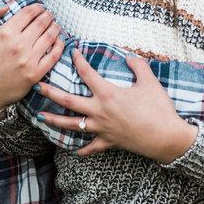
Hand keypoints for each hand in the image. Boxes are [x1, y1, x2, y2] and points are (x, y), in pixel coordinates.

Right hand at [0, 4, 64, 111]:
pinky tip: (59, 41)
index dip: (37, 7)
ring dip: (55, 28)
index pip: (28, 13)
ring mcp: (28, 60)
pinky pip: (53, 56)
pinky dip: (59, 46)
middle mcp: (18, 45)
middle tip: (50, 15)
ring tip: (56, 25)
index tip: (40, 7)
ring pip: (50, 37)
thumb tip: (5, 6)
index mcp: (5, 33)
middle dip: (48, 16)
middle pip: (42, 23)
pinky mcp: (35, 74)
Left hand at [35, 49, 197, 162]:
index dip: (78, 61)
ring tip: (41, 118)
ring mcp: (101, 129)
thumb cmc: (158, 108)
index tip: (72, 52)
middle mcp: (99, 111)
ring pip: (72, 125)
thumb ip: (137, 65)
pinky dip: (81, 150)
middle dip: (51, 92)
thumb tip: (128, 57)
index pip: (87, 73)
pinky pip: (90, 148)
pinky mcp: (108, 142)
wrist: (166, 137)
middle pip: (68, 100)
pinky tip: (74, 150)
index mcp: (107, 94)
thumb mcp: (150, 81)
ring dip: (55, 121)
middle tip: (37, 86)